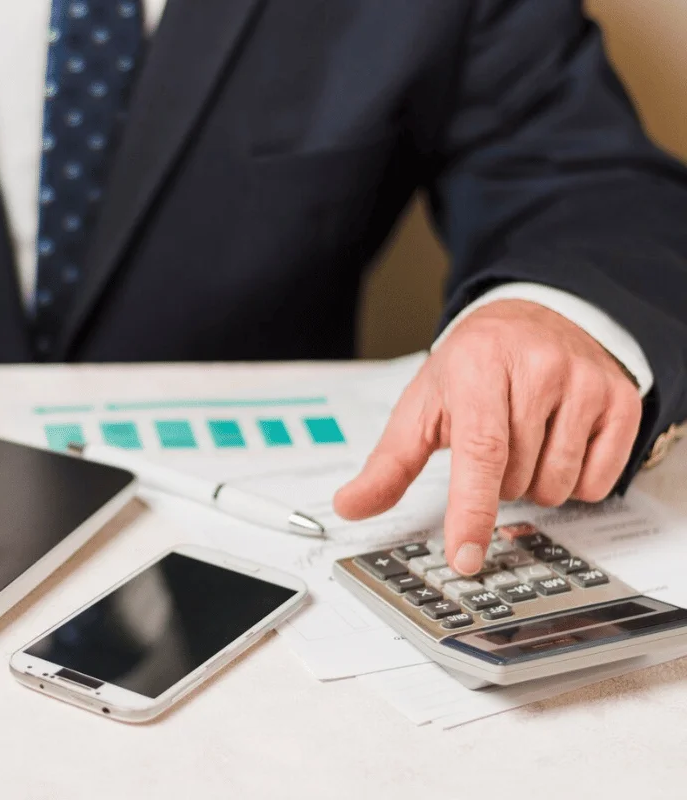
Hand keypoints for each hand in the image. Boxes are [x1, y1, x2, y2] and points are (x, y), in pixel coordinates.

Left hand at [334, 300, 641, 574]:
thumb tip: (349, 506)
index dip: (472, 512)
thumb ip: (387, 464)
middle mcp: (536, 368)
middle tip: (492, 443)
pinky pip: (598, 480)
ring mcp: (584, 381)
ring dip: (534, 483)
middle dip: (496, 482)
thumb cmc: (472, 368)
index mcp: (478, 367)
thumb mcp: (422, 407)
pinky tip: (559, 442)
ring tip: (524, 440)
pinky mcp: (620, 399)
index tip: (464, 556)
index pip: (480, 452)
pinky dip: (575, 480)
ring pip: (556, 484)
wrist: (529, 319)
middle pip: (515, 478)